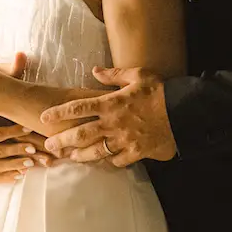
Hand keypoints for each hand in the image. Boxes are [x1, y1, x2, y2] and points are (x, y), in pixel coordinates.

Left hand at [39, 66, 177, 166]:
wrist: (187, 112)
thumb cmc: (161, 91)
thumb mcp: (138, 75)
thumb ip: (114, 75)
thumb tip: (95, 70)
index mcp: (111, 103)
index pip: (77, 108)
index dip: (58, 113)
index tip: (44, 117)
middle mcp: (114, 123)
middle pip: (81, 134)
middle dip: (62, 141)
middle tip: (49, 145)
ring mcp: (125, 140)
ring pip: (96, 151)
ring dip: (81, 155)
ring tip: (70, 157)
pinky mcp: (137, 152)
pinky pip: (118, 160)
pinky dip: (109, 161)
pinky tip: (103, 161)